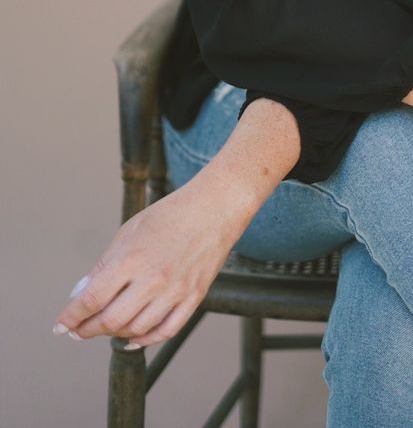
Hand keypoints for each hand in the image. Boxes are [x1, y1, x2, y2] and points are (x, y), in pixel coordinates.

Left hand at [52, 176, 248, 348]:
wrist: (215, 208)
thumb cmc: (171, 214)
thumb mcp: (130, 231)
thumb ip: (105, 265)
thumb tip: (81, 294)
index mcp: (132, 258)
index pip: (91, 299)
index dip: (71, 317)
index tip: (61, 325)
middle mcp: (152, 278)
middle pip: (110, 320)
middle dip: (88, 329)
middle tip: (79, 329)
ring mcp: (175, 291)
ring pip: (136, 330)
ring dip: (114, 334)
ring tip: (105, 328)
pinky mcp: (194, 297)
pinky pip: (166, 331)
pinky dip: (146, 340)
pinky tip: (133, 338)